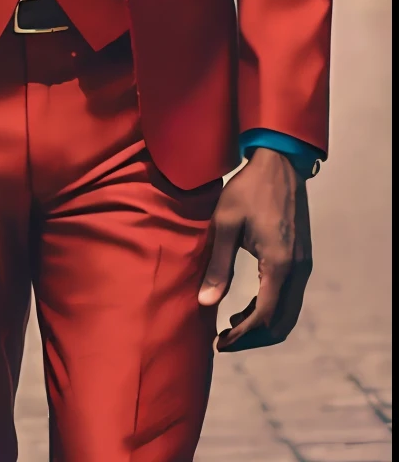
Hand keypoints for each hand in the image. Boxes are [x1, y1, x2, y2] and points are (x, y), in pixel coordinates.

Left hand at [198, 148, 312, 349]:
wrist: (278, 164)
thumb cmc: (248, 189)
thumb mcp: (226, 224)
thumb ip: (218, 265)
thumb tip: (205, 303)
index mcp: (279, 264)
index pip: (263, 317)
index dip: (241, 337)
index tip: (218, 343)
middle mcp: (297, 270)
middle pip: (280, 324)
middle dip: (252, 339)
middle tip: (223, 340)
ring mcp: (303, 266)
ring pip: (287, 314)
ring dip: (261, 326)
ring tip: (230, 325)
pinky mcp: (302, 260)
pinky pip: (289, 298)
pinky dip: (269, 311)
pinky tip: (245, 307)